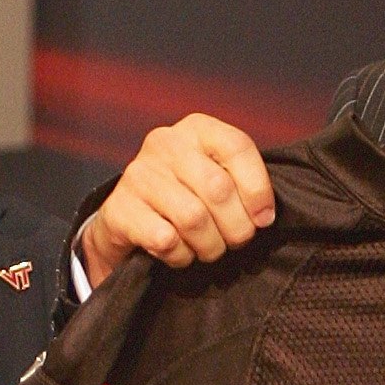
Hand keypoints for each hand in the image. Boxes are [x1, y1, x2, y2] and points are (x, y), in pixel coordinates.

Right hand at [79, 115, 275, 285]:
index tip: (265, 219)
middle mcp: (165, 142)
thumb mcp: (215, 175)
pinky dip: (181, 255)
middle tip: (237, 241)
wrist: (127, 218)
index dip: (258, 188)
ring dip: (210, 245)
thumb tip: (265, 216)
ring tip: (210, 249)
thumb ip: (242, 183)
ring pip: (193, 218)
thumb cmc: (186, 195)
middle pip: (218, 189)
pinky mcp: (119, 208)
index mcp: (197, 128)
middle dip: (237, 227)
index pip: (238, 147)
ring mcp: (138, 174)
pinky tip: (181, 252)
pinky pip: (166, 240)